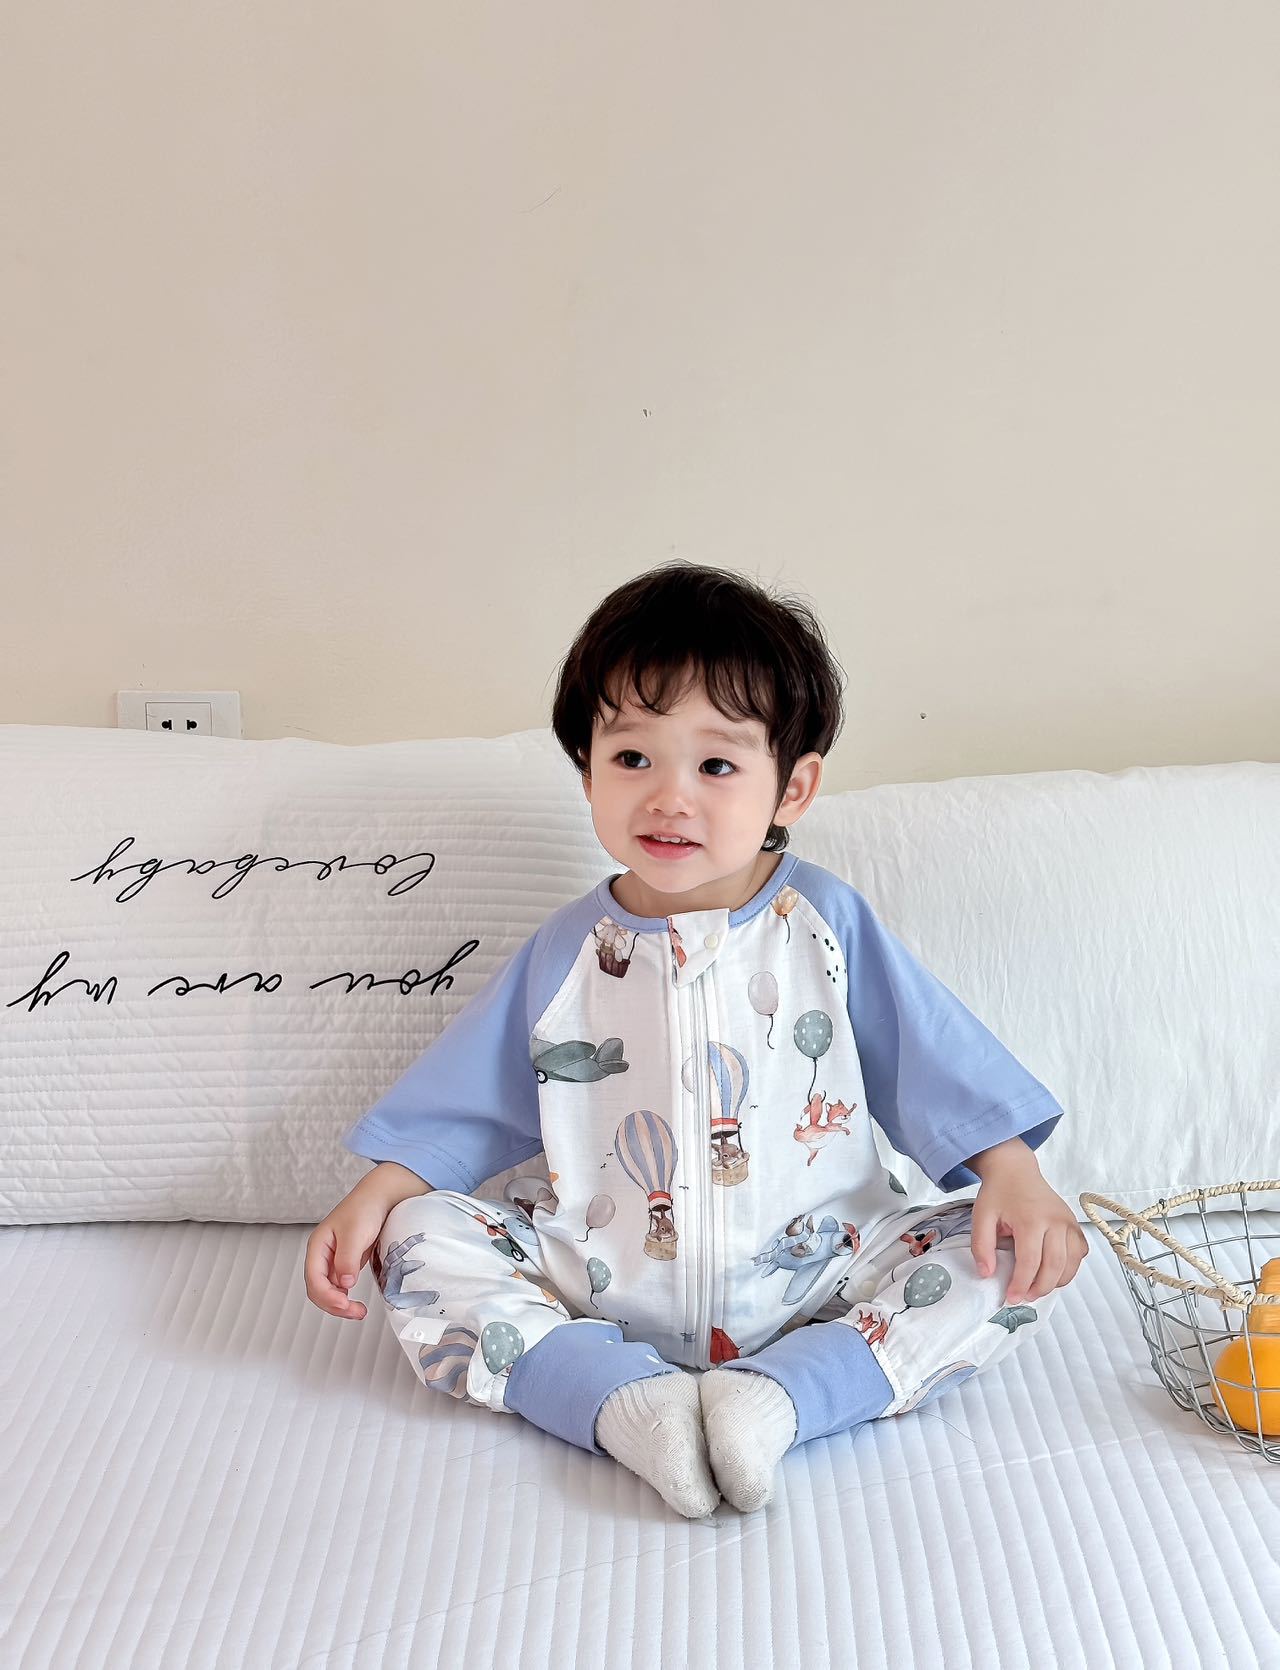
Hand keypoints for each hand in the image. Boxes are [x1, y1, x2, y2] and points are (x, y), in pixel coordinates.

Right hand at [304, 1188, 389, 1320]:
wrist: (379, 1198)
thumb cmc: (364, 1208)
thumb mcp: (355, 1233)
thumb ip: (347, 1259)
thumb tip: (344, 1285)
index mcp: (318, 1246)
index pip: (314, 1278)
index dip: (327, 1295)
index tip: (344, 1304)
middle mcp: (322, 1255)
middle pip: (318, 1289)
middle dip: (334, 1305)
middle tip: (356, 1312)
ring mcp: (333, 1261)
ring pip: (328, 1291)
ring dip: (340, 1305)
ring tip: (359, 1312)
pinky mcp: (345, 1264)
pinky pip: (340, 1287)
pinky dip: (346, 1298)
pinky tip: (356, 1303)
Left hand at [970, 1161, 1088, 1306]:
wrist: (1016, 1170)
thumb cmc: (999, 1193)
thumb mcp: (981, 1216)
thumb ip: (981, 1246)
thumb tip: (987, 1274)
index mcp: (1030, 1219)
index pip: (1030, 1262)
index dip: (1021, 1284)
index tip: (1012, 1297)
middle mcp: (1055, 1221)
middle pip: (1055, 1266)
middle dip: (1040, 1288)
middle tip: (1025, 1297)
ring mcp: (1068, 1222)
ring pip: (1072, 1263)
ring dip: (1057, 1281)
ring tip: (1038, 1288)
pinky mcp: (1074, 1224)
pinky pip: (1079, 1252)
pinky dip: (1070, 1267)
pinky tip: (1053, 1270)